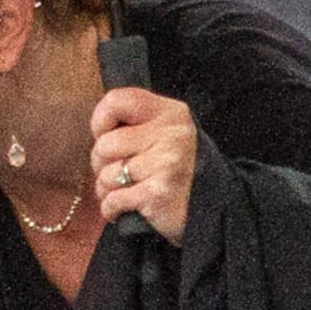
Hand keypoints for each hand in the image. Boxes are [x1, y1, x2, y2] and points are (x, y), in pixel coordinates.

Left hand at [90, 86, 200, 241]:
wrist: (212, 207)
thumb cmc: (178, 168)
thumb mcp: (167, 132)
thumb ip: (137, 122)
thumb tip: (98, 128)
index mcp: (171, 113)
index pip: (118, 101)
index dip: (100, 120)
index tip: (104, 135)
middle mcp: (172, 135)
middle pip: (105, 144)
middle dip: (102, 163)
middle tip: (121, 172)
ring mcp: (166, 164)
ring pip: (106, 175)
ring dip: (108, 189)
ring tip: (128, 190)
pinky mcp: (157, 193)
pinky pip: (112, 200)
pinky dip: (112, 209)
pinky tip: (128, 207)